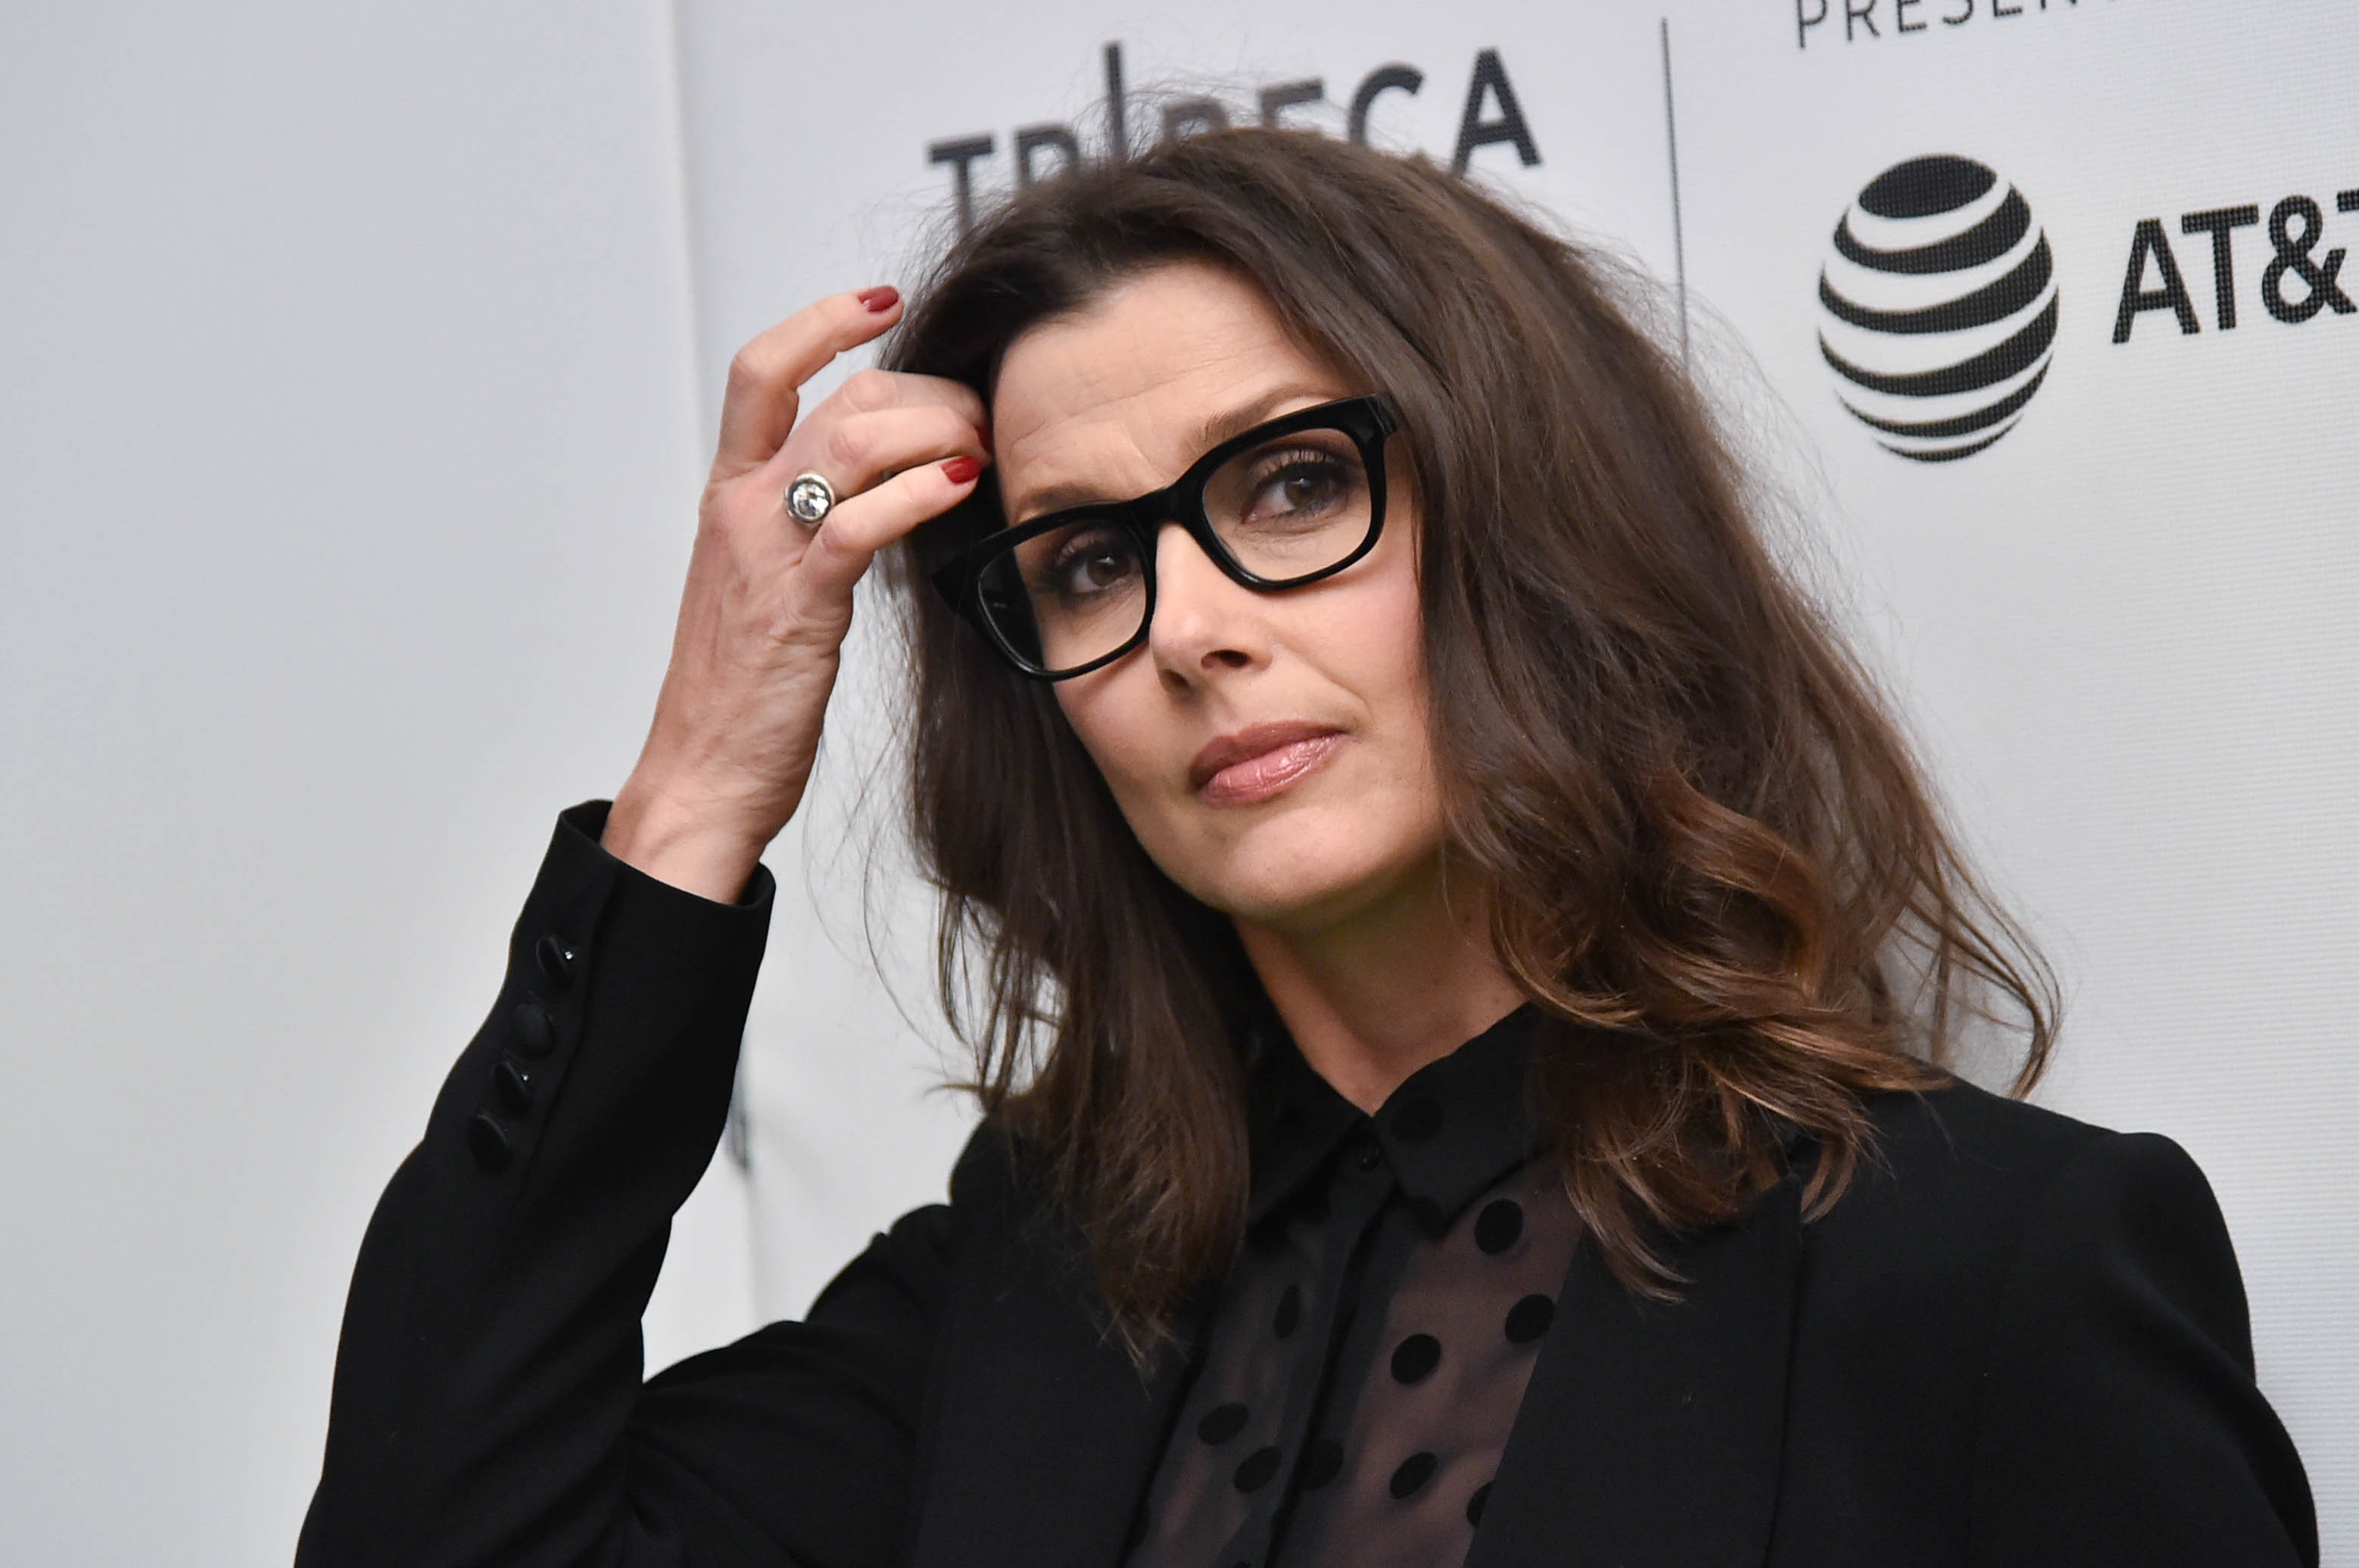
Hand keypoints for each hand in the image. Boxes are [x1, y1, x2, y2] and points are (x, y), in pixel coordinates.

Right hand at [603, 286, 988, 901]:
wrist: (701, 773)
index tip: (882, 301)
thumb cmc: (743, 691)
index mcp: (730, 495)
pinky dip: (919, 494)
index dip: (821, 319)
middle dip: (926, 392)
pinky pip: (860, 523)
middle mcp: (742, 507)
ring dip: (937, 431)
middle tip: (979, 420)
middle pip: (838, 397)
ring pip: (854, 439)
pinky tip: (959, 489)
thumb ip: (815, 524)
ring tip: (981, 452)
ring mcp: (766, 551)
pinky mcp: (798, 604)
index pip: (762, 368)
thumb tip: (890, 485)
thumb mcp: (772, 584)